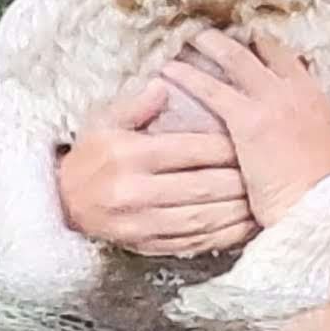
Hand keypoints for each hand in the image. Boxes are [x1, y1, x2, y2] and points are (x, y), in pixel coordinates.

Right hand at [55, 77, 253, 259]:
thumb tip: (164, 85)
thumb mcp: (103, 122)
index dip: (226, 147)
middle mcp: (136, 192)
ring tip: (263, 198)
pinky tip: (243, 226)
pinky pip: (193, 243)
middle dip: (239, 179)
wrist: (61, 202)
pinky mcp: (146, 246)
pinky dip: (222, 236)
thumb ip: (135, 105)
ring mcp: (141, 223)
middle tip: (267, 169)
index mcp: (129, 156)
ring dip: (237, 211)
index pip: (190, 151)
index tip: (251, 139)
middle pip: (202, 187)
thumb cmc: (90, 156)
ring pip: (202, 219)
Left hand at [158, 33, 329, 227]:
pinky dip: (190, 76)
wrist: (313, 208)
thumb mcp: (321, 147)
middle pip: (262, 51)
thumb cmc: (313, 190)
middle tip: (212, 32)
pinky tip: (171, 70)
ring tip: (189, 37)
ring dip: (211, 45)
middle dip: (236, 39)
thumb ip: (303, 124)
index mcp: (316, 97)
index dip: (264, 47)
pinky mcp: (248, 120)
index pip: (287, 58)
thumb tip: (286, 117)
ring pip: (237, 60)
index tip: (246, 41)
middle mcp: (297, 91)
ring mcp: (273, 102)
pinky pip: (213, 89)